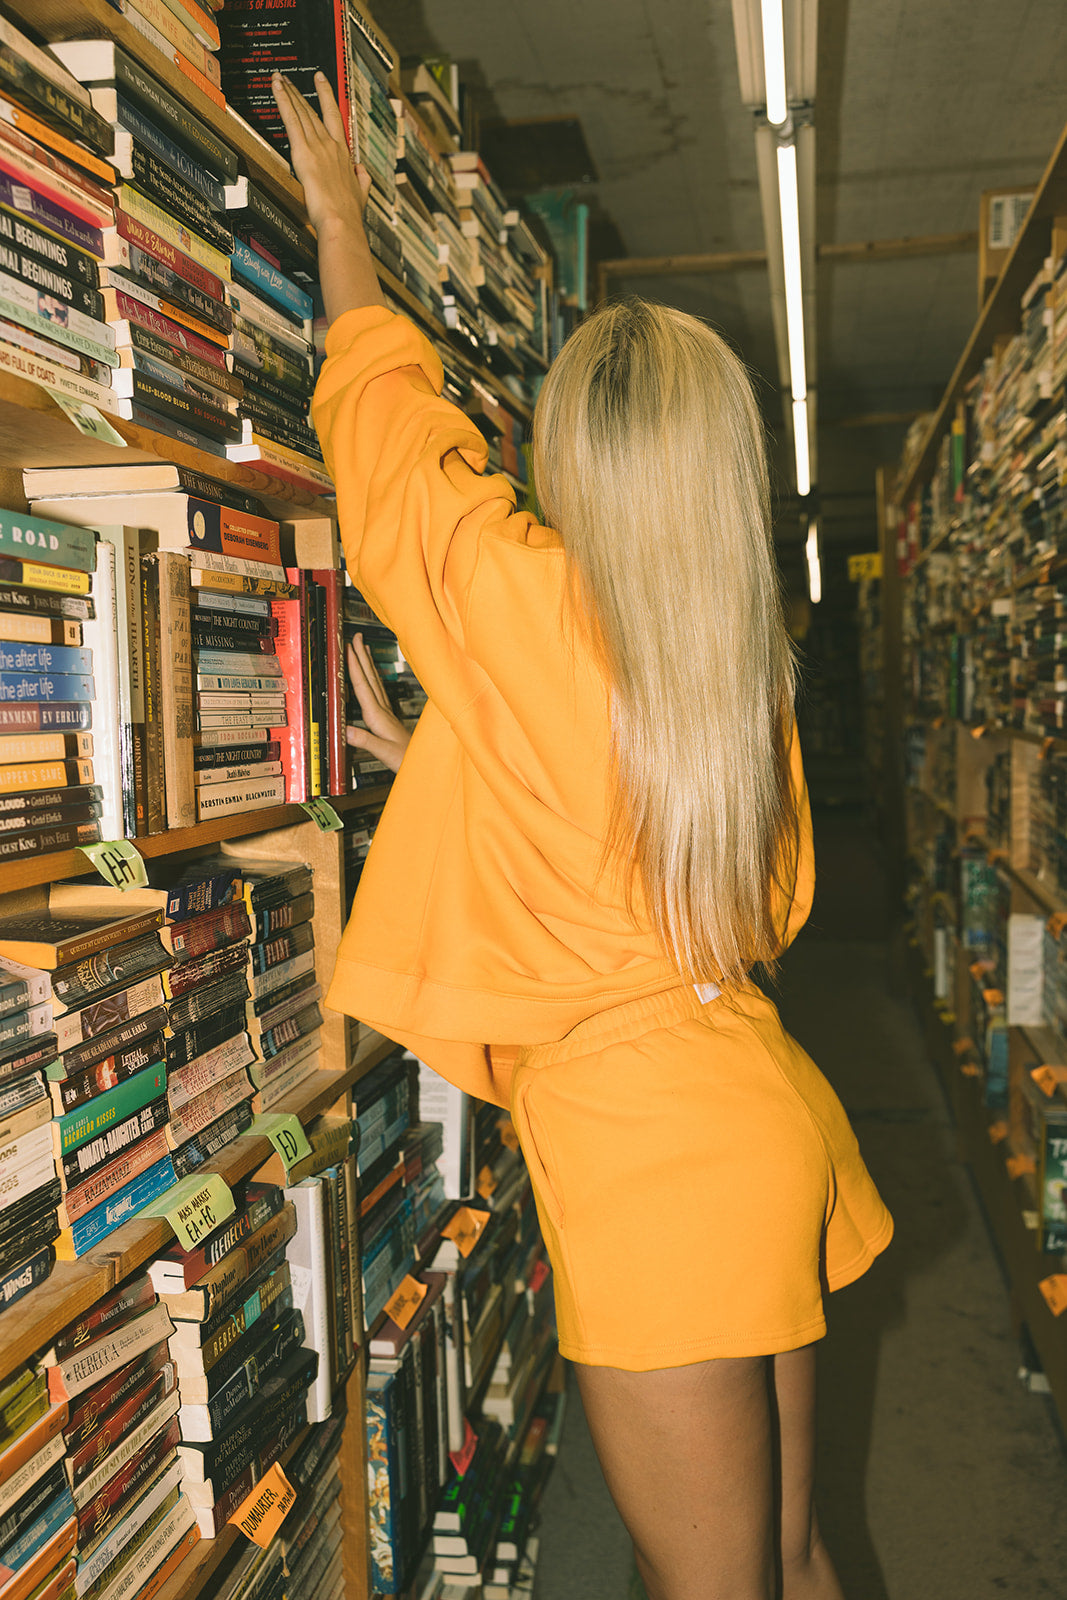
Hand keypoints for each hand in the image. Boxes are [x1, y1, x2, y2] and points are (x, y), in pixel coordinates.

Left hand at [271, 70, 370, 235]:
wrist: (342, 220)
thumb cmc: (349, 213)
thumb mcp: (362, 193)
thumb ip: (362, 179)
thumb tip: (362, 170)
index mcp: (343, 154)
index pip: (333, 119)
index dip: (326, 97)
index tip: (321, 81)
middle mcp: (331, 145)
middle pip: (313, 112)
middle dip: (300, 92)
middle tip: (290, 78)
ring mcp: (318, 146)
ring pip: (301, 112)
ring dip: (288, 93)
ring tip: (279, 78)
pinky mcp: (304, 152)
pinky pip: (291, 120)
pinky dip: (283, 101)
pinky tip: (276, 87)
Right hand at [346, 634, 411, 773]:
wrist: (422, 762)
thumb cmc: (404, 758)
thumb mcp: (383, 752)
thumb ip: (366, 740)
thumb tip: (346, 730)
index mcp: (378, 716)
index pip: (363, 686)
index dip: (355, 667)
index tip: (348, 649)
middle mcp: (382, 710)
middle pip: (369, 678)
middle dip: (361, 657)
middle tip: (355, 637)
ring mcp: (386, 712)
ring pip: (374, 682)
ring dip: (367, 664)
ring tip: (363, 648)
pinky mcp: (388, 717)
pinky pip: (378, 691)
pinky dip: (372, 679)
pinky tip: (372, 676)